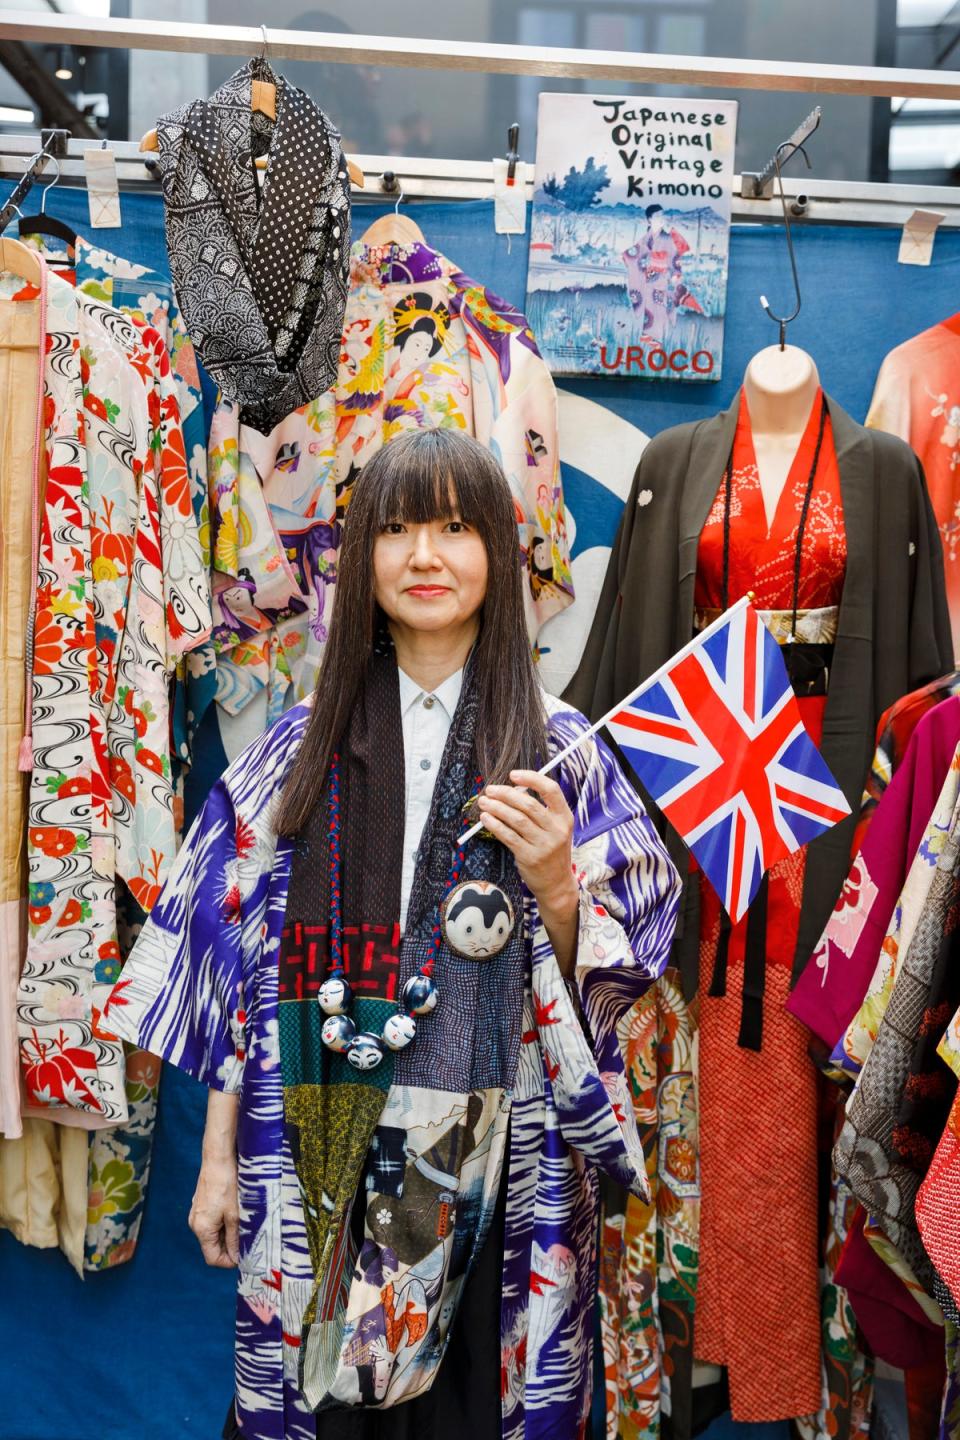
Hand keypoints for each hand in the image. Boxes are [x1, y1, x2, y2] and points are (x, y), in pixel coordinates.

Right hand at [189, 1155, 239, 1267]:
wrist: (217, 1159)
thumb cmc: (227, 1185)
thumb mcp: (235, 1215)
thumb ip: (234, 1239)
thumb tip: (236, 1257)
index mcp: (201, 1229)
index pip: (212, 1258)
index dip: (228, 1262)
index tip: (244, 1257)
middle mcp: (195, 1224)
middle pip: (212, 1247)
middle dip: (230, 1248)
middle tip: (248, 1241)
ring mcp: (196, 1214)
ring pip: (213, 1235)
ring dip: (227, 1235)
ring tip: (243, 1226)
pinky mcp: (200, 1205)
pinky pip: (211, 1223)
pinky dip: (223, 1224)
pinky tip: (236, 1215)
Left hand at [478, 770, 578, 928]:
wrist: (557, 883)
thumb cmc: (552, 851)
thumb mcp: (555, 829)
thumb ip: (540, 810)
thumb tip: (512, 790)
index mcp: (565, 817)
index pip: (551, 790)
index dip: (531, 779)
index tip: (513, 775)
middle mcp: (557, 830)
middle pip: (528, 804)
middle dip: (505, 794)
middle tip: (490, 790)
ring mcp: (544, 845)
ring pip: (516, 819)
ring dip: (497, 808)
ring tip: (484, 802)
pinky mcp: (530, 857)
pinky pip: (508, 836)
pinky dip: (495, 825)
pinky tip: (486, 819)